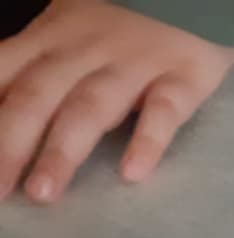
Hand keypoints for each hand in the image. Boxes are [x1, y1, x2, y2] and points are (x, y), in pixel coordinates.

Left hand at [0, 0, 233, 203]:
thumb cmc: (131, 12)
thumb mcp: (71, 20)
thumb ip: (40, 57)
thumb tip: (4, 100)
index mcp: (52, 37)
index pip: (3, 75)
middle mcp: (85, 51)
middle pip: (38, 97)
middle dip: (11, 144)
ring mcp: (136, 64)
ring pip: (90, 108)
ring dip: (62, 150)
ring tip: (43, 193)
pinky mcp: (185, 76)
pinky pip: (164, 110)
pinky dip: (147, 141)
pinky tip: (133, 173)